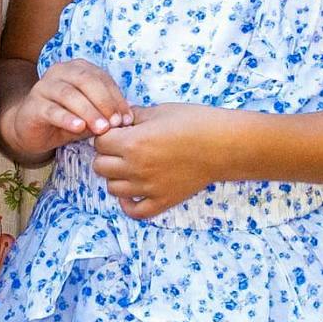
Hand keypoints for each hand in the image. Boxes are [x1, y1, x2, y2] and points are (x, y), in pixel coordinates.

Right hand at [1, 58, 132, 163]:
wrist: (30, 129)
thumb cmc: (65, 118)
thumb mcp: (89, 115)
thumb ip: (105, 113)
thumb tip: (127, 119)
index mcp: (77, 69)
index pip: (101, 78)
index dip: (116, 98)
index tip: (127, 118)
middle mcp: (60, 72)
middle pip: (86, 81)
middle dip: (104, 102)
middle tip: (115, 123)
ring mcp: (44, 86)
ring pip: (69, 94)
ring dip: (88, 112)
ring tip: (101, 129)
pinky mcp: (33, 105)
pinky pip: (52, 110)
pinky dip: (67, 118)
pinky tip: (78, 128)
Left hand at [84, 104, 241, 217]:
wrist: (223, 145)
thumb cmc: (194, 122)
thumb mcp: (159, 111)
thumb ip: (134, 116)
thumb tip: (118, 120)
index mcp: (132, 143)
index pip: (99, 143)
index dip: (106, 135)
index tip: (117, 132)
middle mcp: (136, 168)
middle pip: (100, 166)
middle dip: (107, 155)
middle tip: (121, 148)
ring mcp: (148, 188)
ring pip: (112, 188)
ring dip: (116, 177)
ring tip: (130, 167)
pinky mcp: (162, 201)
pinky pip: (134, 211)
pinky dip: (128, 203)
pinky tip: (134, 191)